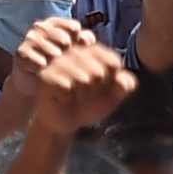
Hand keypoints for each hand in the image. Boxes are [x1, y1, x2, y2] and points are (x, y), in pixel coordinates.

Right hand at [20, 19, 135, 131]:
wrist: (66, 123)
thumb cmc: (89, 104)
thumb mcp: (113, 95)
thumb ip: (125, 85)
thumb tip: (121, 80)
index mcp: (94, 51)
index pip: (113, 62)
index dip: (110, 82)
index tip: (101, 88)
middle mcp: (76, 51)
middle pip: (98, 72)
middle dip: (95, 91)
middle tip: (85, 95)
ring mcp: (60, 62)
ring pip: (84, 79)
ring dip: (82, 96)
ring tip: (75, 97)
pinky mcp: (47, 76)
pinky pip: (67, 87)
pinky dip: (69, 99)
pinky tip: (63, 99)